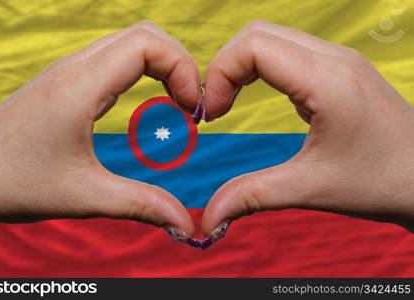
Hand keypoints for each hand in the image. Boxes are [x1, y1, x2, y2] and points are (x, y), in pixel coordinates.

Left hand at [0, 21, 199, 234]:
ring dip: (163, 65)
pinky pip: (116, 57)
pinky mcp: (67, 80)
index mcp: (80, 86)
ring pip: (131, 41)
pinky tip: (149, 101)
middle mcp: (75, 67)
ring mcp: (69, 70)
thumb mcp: (84, 197)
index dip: (182, 67)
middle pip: (145, 34)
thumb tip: (185, 224)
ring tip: (177, 103)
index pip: (147, 43)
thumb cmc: (15, 183)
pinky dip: (145, 70)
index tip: (193, 110)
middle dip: (180, 63)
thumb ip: (141, 206)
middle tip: (191, 106)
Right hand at [201, 20, 413, 235]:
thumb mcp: (310, 189)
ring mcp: (339, 61)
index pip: (254, 46)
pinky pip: (287, 51)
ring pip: (271, 38)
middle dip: (225, 66)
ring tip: (229, 103)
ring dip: (241, 65)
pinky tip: (254, 96)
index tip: (213, 115)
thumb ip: (253, 195)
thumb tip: (209, 216)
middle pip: (257, 33)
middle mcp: (334, 59)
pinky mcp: (338, 70)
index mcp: (328, 81)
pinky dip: (260, 68)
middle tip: (216, 109)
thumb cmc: (379, 182)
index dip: (221, 74)